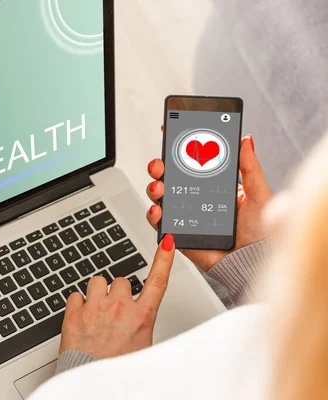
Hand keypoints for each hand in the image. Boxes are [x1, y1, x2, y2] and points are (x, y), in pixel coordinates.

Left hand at [60, 235, 175, 358]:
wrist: (92, 383)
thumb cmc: (117, 369)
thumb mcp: (142, 347)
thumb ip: (141, 323)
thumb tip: (138, 316)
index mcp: (141, 317)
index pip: (158, 281)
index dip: (164, 258)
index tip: (167, 242)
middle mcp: (120, 308)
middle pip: (121, 281)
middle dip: (117, 293)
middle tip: (113, 312)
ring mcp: (95, 308)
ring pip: (97, 281)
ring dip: (96, 293)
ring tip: (96, 313)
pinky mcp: (73, 313)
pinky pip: (75, 294)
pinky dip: (77, 304)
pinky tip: (81, 317)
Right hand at [146, 133, 272, 271]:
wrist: (252, 263)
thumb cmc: (260, 233)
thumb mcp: (259, 194)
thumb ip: (250, 167)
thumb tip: (246, 140)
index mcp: (214, 185)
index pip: (192, 162)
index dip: (179, 147)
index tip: (171, 132)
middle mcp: (197, 198)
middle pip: (170, 177)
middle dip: (159, 166)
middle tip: (160, 164)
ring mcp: (186, 215)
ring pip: (160, 197)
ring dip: (154, 188)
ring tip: (159, 187)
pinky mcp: (179, 233)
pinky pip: (160, 223)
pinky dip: (154, 215)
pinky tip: (157, 210)